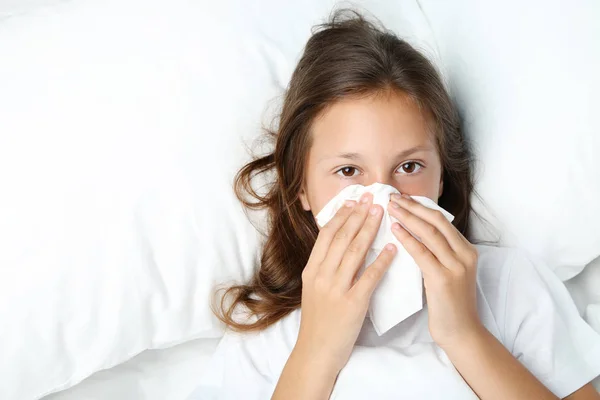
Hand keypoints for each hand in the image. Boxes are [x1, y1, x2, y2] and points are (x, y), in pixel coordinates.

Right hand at [297, 192, 396, 371]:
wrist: (316, 352)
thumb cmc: (318, 322)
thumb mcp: (314, 289)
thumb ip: (325, 268)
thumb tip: (340, 244)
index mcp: (311, 270)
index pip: (327, 235)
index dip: (342, 215)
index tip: (354, 200)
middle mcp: (321, 275)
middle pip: (342, 238)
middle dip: (358, 215)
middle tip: (372, 197)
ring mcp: (335, 289)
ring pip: (354, 252)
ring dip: (369, 229)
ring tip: (382, 213)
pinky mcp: (352, 304)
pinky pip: (369, 277)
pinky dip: (381, 261)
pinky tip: (392, 249)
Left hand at [387, 193, 482, 349]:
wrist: (461, 332)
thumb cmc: (449, 304)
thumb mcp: (447, 272)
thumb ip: (437, 253)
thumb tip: (413, 232)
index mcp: (466, 250)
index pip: (442, 219)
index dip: (420, 206)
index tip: (402, 197)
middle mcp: (465, 254)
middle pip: (437, 221)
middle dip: (413, 206)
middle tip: (392, 197)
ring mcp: (456, 266)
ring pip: (430, 233)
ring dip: (408, 218)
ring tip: (390, 208)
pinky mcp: (444, 279)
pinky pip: (422, 253)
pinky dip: (407, 239)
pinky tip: (394, 231)